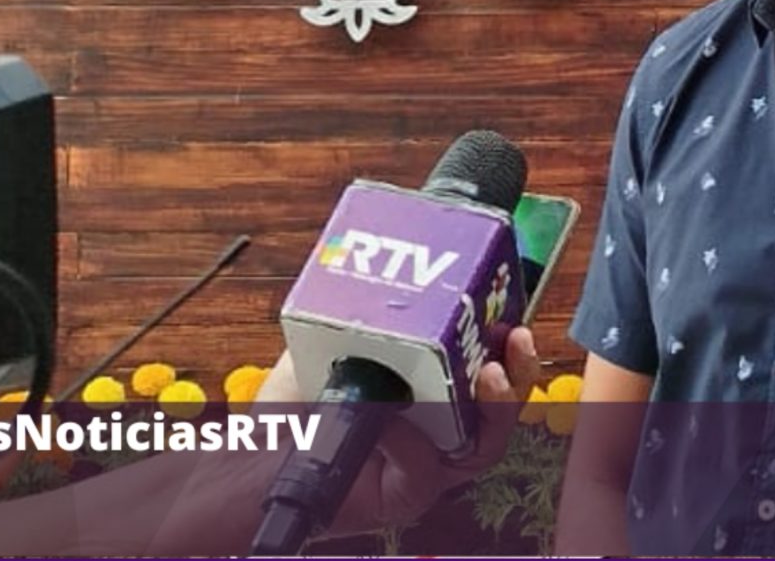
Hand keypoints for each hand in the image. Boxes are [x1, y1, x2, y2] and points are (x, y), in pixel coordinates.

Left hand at [257, 328, 541, 539]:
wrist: (253, 455)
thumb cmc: (295, 402)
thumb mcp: (334, 340)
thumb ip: (366, 315)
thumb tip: (390, 277)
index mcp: (434, 389)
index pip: (487, 364)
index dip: (507, 340)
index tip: (511, 307)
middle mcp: (441, 429)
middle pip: (502, 405)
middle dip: (520, 370)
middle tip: (516, 337)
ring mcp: (430, 466)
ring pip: (485, 444)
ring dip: (496, 407)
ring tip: (489, 376)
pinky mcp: (407, 497)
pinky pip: (425, 471)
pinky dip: (411, 444)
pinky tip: (391, 421)